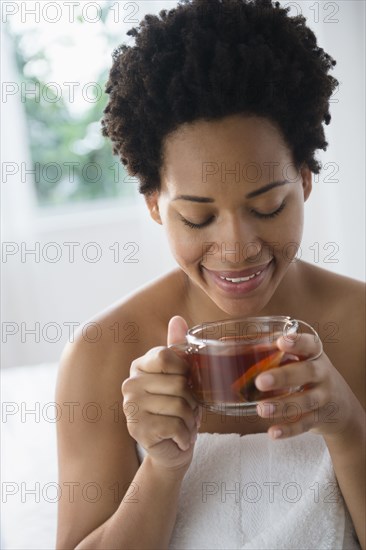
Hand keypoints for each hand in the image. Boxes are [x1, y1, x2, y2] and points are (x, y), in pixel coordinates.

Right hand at [122, 316, 200, 471]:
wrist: (171, 447)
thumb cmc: (178, 409)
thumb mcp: (181, 376)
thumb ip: (178, 348)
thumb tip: (177, 318)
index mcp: (140, 366)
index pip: (168, 357)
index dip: (186, 372)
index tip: (186, 384)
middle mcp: (130, 384)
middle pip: (179, 384)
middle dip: (193, 402)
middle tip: (188, 411)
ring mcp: (130, 407)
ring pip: (179, 405)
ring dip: (190, 420)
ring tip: (184, 424)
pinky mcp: (137, 429)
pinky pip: (175, 425)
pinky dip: (185, 434)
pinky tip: (179, 437)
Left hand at [255, 333, 357, 440]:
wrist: (341, 405)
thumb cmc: (310, 375)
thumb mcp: (303, 360)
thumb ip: (280, 356)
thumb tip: (245, 350)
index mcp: (315, 354)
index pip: (310, 344)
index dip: (297, 342)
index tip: (281, 342)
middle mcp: (323, 373)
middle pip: (307, 372)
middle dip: (283, 377)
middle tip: (260, 381)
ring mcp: (324, 396)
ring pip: (305, 401)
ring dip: (282, 406)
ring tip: (261, 409)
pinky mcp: (320, 418)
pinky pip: (305, 424)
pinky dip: (289, 429)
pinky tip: (273, 432)